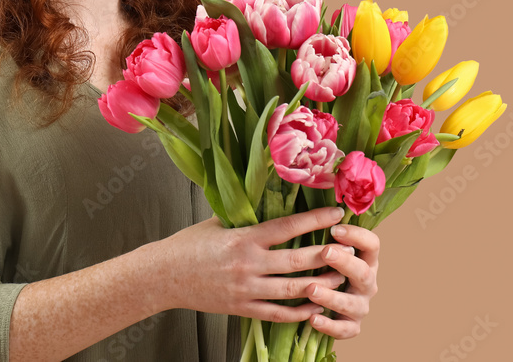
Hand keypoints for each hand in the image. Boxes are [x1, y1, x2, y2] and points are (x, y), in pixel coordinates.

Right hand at [152, 207, 356, 323]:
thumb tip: (270, 198)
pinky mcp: (241, 309)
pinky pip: (277, 314)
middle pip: (298, 261)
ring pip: (292, 290)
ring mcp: (246, 289)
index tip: (337, 212)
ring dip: (321, 284)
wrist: (162, 275)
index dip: (315, 219)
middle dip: (327, 255)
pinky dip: (299, 312)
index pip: (288, 227)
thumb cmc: (188, 245)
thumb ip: (245, 216)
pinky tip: (316, 307)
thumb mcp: (217, 222)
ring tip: (342, 277)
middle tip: (350, 248)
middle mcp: (248, 264)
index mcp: (243, 237)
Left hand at [303, 221, 379, 338]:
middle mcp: (367, 283)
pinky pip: (344, 330)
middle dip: (344, 262)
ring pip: (353, 303)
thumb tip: (320, 209)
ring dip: (332, 296)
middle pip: (364, 272)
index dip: (357, 235)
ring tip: (310, 289)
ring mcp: (361, 306)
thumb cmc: (321, 265)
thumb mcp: (326, 248)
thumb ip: (327, 234)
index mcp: (365, 259)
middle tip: (325, 252)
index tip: (335, 228)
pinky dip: (329, 325)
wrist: (321, 301)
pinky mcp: (351, 326)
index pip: (372, 244)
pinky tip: (312, 317)